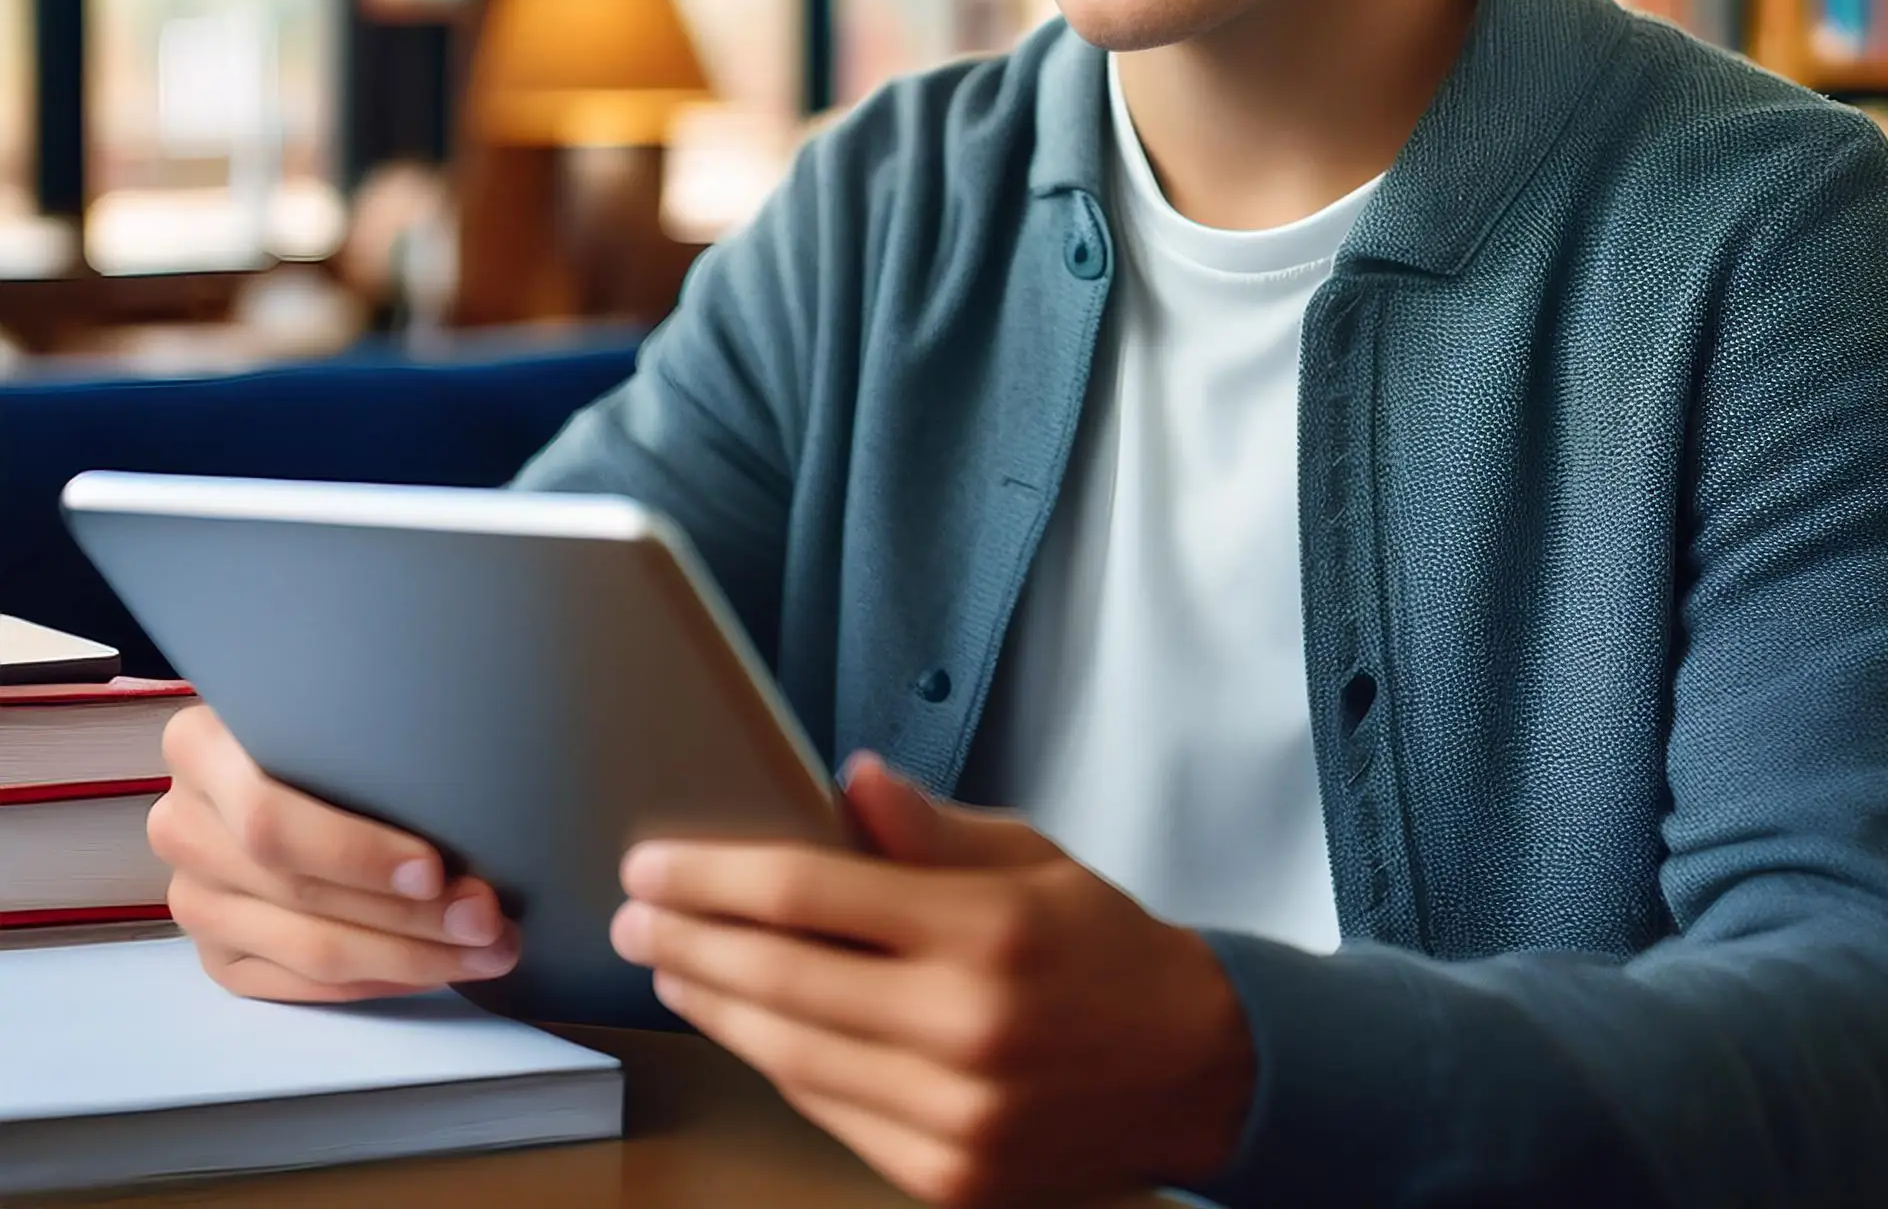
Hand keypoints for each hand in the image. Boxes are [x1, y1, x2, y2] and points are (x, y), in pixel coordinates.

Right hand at [151, 703, 519, 1001]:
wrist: (273, 752)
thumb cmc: (332, 722)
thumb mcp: (337, 705)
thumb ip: (370, 731)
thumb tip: (473, 787)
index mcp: (200, 748)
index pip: (271, 818)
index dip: (356, 852)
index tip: (436, 869)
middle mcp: (182, 826)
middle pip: (300, 892)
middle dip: (411, 915)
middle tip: (490, 919)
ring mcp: (194, 896)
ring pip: (308, 948)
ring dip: (410, 956)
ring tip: (489, 949)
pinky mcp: (215, 952)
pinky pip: (299, 983)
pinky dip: (376, 979)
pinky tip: (437, 968)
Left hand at [609, 752, 1255, 1208]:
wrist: (1191, 1068)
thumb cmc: (1102, 945)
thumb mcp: (1030, 857)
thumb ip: (930, 828)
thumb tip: (849, 780)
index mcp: (986, 930)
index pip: (810, 896)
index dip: (714, 876)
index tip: (654, 861)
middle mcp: (965, 1029)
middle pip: (780, 981)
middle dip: (689, 942)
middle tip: (636, 916)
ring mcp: (953, 1117)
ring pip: (790, 1055)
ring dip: (716, 1006)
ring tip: (672, 964)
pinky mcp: (947, 1176)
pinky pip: (828, 1111)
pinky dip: (775, 1061)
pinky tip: (744, 1022)